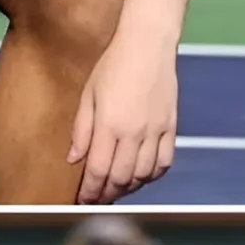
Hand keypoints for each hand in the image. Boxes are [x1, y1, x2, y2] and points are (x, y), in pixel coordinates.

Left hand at [71, 31, 178, 202]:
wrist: (147, 43)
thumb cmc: (112, 65)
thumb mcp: (88, 94)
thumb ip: (81, 130)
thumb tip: (73, 159)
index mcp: (109, 124)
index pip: (98, 171)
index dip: (90, 191)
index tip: (83, 200)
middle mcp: (134, 132)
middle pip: (121, 178)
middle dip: (107, 194)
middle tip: (98, 199)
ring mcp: (156, 130)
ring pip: (144, 175)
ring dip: (129, 187)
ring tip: (117, 188)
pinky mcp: (171, 126)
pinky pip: (165, 162)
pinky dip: (152, 175)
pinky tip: (142, 175)